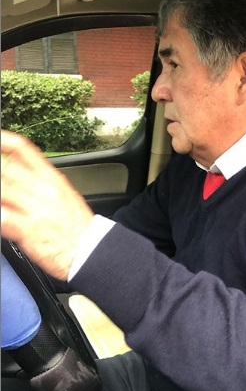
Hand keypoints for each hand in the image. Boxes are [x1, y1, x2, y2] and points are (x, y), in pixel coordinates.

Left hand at [1, 130, 93, 280]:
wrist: (92, 250)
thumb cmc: (78, 227)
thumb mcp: (63, 195)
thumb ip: (38, 185)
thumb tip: (16, 179)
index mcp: (52, 179)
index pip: (23, 149)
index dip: (3, 141)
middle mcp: (42, 190)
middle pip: (5, 167)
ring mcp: (34, 209)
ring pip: (0, 189)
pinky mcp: (28, 229)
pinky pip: (2, 217)